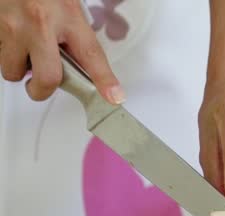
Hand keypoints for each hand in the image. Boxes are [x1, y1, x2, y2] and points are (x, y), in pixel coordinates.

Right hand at [0, 0, 123, 102]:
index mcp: (67, 13)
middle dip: (43, 89)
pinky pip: (0, 55)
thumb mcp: (68, 4)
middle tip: (43, 84)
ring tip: (25, 51)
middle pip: (48, 78)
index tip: (114, 97)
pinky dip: (7, 53)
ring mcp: (12, 25)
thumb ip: (77, 35)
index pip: (91, 54)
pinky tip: (14, 37)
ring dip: (20, 68)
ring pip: (14, 71)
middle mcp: (39, 21)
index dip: (104, 80)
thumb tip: (87, 66)